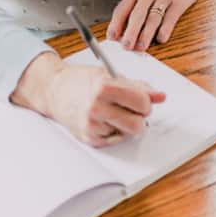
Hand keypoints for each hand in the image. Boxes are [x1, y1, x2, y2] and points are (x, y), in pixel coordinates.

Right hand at [11, 52, 165, 146]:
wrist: (55, 91)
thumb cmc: (82, 80)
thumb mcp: (111, 76)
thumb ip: (139, 87)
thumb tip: (160, 96)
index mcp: (104, 87)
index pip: (141, 102)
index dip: (146, 101)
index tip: (142, 98)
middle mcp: (96, 107)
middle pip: (137, 124)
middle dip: (140, 117)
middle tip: (133, 109)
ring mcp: (92, 125)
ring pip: (128, 134)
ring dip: (127, 124)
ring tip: (117, 112)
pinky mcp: (89, 138)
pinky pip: (115, 140)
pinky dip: (115, 131)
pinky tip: (106, 120)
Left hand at [106, 0, 207, 49]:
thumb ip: (133, 6)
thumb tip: (121, 29)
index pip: (122, 8)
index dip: (116, 24)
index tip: (111, 38)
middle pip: (137, 15)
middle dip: (131, 32)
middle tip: (126, 46)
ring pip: (153, 18)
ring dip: (146, 34)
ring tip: (141, 47)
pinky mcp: (179, 1)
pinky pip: (171, 17)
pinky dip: (165, 29)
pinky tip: (161, 38)